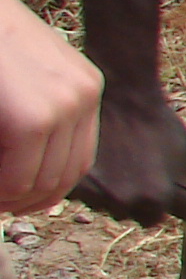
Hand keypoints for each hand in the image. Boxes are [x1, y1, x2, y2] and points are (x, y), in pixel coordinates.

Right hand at [0, 0, 102, 215]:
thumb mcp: (23, 74)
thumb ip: (35, 112)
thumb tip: (31, 173)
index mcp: (85, 87)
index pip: (76, 160)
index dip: (45, 188)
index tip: (16, 198)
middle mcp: (84, 97)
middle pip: (65, 176)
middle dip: (28, 198)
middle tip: (1, 204)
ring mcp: (64, 107)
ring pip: (40, 182)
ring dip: (11, 195)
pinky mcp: (33, 119)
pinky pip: (18, 176)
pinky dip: (1, 189)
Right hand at [71, 77, 183, 224]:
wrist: (123, 96)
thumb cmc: (159, 121)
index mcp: (155, 199)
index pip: (150, 220)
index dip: (150, 206)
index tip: (148, 189)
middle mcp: (124, 201)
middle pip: (122, 213)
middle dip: (126, 198)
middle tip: (127, 172)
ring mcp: (94, 192)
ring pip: (97, 203)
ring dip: (103, 190)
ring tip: (111, 162)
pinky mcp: (71, 180)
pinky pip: (77, 191)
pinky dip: (81, 181)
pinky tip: (94, 161)